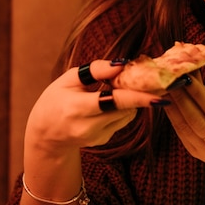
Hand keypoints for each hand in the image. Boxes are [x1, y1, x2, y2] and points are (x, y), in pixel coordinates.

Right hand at [26, 60, 163, 154]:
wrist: (45, 133)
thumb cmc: (56, 99)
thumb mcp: (70, 79)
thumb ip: (96, 70)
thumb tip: (122, 64)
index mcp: (76, 108)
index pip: (112, 102)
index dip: (137, 98)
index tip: (158, 96)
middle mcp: (87, 127)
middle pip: (124, 109)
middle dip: (139, 94)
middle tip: (150, 80)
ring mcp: (96, 137)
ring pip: (127, 115)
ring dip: (129, 100)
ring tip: (116, 89)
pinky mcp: (103, 141)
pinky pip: (122, 121)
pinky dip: (122, 109)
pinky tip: (108, 103)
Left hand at [164, 72, 204, 165]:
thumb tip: (192, 71)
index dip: (199, 94)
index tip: (186, 78)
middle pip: (197, 121)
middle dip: (182, 99)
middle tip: (171, 81)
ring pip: (185, 128)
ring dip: (173, 107)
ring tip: (165, 90)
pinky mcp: (194, 153)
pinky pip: (180, 133)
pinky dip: (172, 116)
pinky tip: (167, 103)